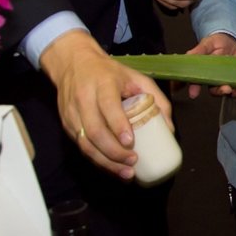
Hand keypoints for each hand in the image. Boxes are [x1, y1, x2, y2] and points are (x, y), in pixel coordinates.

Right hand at [39, 29, 171, 179]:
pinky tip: (112, 167)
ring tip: (125, 172)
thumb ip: (156, 99)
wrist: (73, 63)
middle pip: (95, 131)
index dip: (118, 126)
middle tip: (133, 162)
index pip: (108, 106)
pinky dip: (97, 160)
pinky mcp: (66, 125)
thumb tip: (169, 128)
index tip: (131, 142)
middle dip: (114, 151)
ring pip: (85, 143)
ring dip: (105, 162)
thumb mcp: (136, 77)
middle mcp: (84, 99)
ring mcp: (72, 114)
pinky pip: (81, 146)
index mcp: (103, 84)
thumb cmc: (109, 72)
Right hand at [185, 33, 235, 98]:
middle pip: (217, 90)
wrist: (230, 42)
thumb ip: (197, 51)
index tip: (193, 94)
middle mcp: (216, 80)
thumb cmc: (215, 44)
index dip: (194, 88)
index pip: (197, 83)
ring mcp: (229, 81)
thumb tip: (187, 56)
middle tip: (227, 89)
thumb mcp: (206, 45)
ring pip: (231, 92)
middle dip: (222, 91)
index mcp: (204, 74)